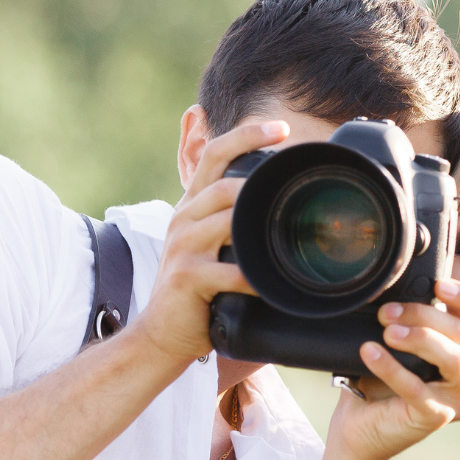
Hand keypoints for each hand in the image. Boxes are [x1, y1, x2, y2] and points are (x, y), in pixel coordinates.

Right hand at [132, 119, 288, 364]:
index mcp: (191, 206)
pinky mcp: (187, 277)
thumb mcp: (208, 245)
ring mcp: (183, 247)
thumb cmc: (195, 289)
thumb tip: (278, 205)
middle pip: (223, 185)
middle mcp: (184, 219)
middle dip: (260, 184)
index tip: (282, 128)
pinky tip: (274, 284)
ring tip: (292, 235)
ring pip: (227, 221)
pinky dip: (256, 278)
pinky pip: (230, 272)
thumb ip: (232, 221)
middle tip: (297, 191)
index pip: (214, 154)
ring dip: (261, 227)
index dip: (246, 135)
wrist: (162, 332)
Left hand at [328, 279, 459, 459]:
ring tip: (387, 332)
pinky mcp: (438, 418)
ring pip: (454, 358)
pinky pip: (417, 388)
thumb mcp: (410, 342)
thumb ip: (423, 320)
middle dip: (424, 315)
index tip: (438, 285)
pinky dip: (391, 367)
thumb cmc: (385, 381)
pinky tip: (370, 352)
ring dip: (419, 338)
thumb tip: (414, 286)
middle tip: (387, 312)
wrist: (360, 425)